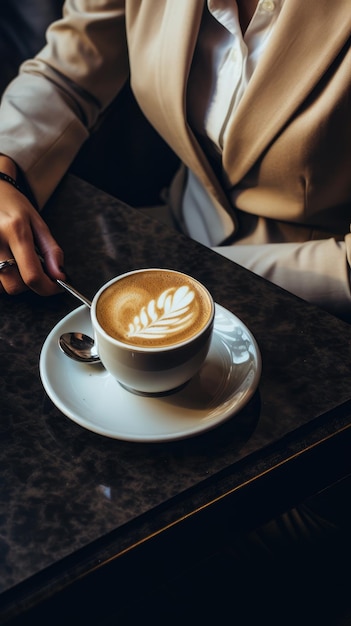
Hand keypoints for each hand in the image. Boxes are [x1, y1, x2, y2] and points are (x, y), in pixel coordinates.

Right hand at [0, 181, 65, 295]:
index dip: (47, 288)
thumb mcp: (38, 223)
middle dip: (29, 285)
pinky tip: (4, 263)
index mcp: (15, 230)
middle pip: (14, 286)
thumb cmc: (13, 206)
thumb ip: (51, 251)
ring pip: (1, 287)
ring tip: (15, 262)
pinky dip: (0, 278)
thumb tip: (59, 275)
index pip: (32, 275)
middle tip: (33, 270)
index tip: (54, 287)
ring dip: (12, 281)